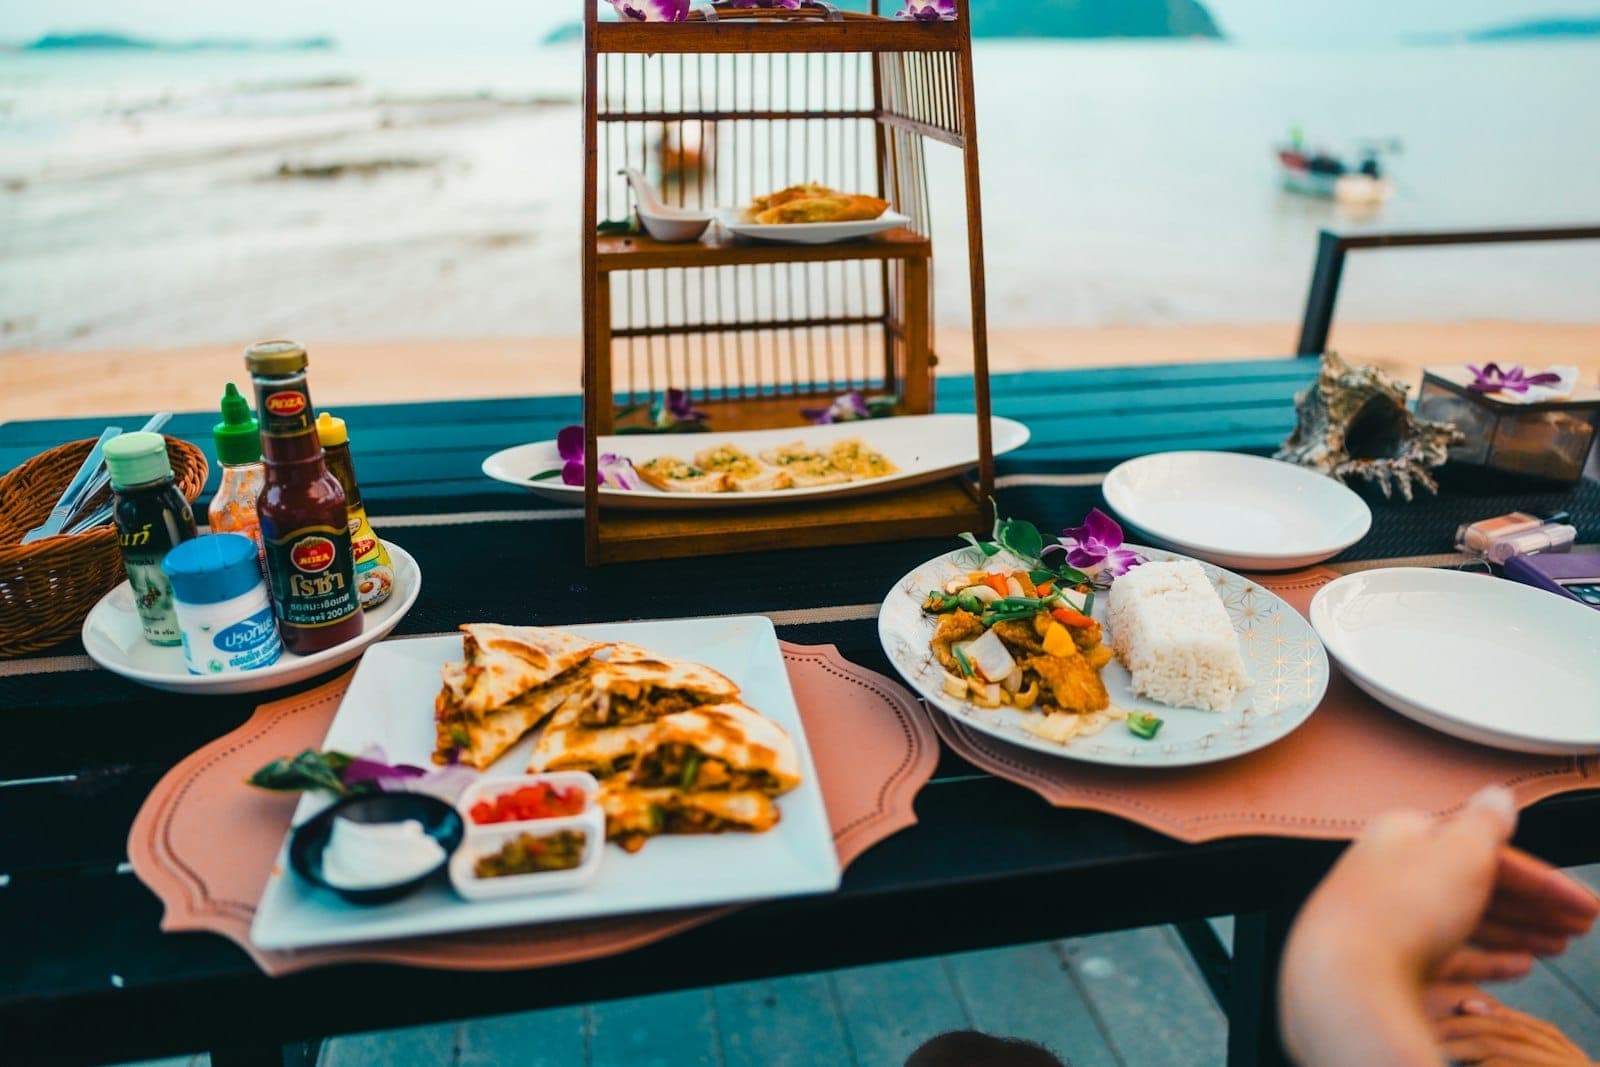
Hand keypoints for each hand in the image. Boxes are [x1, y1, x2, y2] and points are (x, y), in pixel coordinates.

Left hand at [1279, 786, 1598, 1066]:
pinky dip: (1485, 958)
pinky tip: (1518, 966)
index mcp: (1403, 835)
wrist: (1347, 978)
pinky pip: (1446, 955)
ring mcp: (1389, 918)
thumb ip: (1486, 823)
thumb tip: (1497, 794)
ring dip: (1516, 931)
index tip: (1583, 904)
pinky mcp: (1388, 959)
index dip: (1540, 878)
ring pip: (1465, 920)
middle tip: (1578, 928)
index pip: (1484, 851)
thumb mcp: (1460, 851)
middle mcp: (1393, 872)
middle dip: (1533, 906)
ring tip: (1556, 946)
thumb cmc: (1401, 908)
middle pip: (1476, 886)